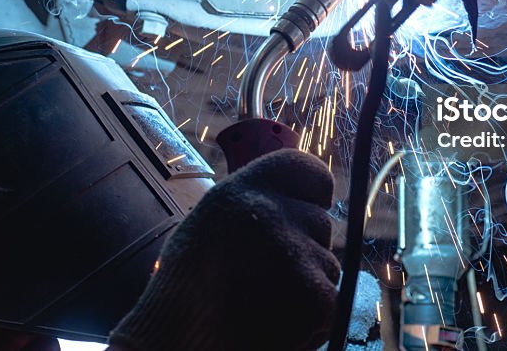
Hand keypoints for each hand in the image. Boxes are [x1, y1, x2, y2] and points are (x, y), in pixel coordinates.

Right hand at [109, 149, 339, 350]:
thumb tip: (306, 202)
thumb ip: (255, 205)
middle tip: (263, 279)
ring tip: (261, 304)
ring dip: (307, 287)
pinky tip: (275, 325)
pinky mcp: (315, 295)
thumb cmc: (187, 292)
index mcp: (241, 190)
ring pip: (328, 266)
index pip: (310, 172)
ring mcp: (295, 252)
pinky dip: (312, 320)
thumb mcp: (212, 224)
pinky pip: (331, 302)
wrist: (174, 344)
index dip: (313, 196)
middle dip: (304, 251)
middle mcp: (270, 212)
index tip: (308, 211)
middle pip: (321, 224)